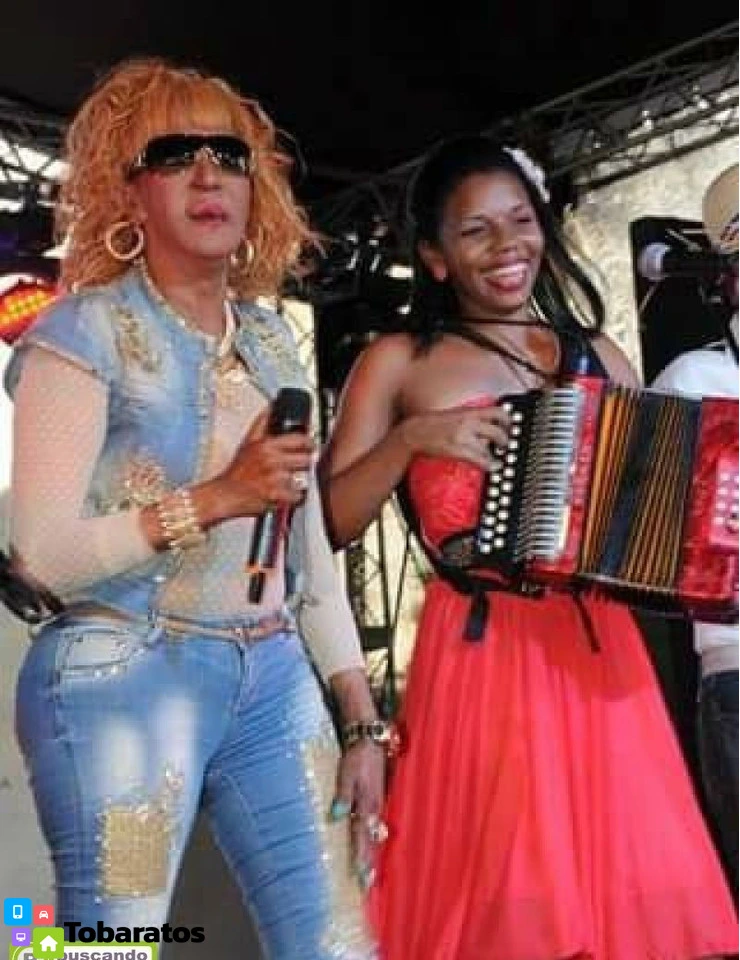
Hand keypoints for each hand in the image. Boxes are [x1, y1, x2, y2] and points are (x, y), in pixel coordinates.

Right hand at [215, 408, 314, 517]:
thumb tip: (270, 407)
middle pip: (306, 459)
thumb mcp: (248, 442)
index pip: (300, 439)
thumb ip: (261, 423)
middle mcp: (272, 460)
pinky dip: (294, 497)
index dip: (308, 443)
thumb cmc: (237, 471)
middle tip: (298, 466)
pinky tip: (284, 493)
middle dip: (304, 463)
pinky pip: (298, 496)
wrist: (226, 494)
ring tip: (287, 481)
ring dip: (299, 481)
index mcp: (267, 445)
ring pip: (304, 478)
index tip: (309, 446)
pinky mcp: (276, 495)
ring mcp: (275, 478)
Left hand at [329, 741, 386, 891]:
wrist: (369, 737)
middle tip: (366, 882)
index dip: (361, 855)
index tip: (360, 875)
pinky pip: (377, 821)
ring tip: (370, 870)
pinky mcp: (378, 796)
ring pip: (376, 832)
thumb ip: (343, 794)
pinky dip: (374, 836)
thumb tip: (336, 816)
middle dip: (369, 860)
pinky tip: (373, 843)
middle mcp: (375, 806)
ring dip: (372, 851)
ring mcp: (378, 801)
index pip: (363, 835)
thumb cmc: (357, 755)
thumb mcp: (347, 772)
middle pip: (372, 838)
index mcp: (368, 802)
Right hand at [399, 403, 510, 469]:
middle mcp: (468, 422)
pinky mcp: (458, 449)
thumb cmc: (433, 424)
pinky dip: (490, 464)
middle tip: (506, 445)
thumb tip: (487, 424)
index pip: (498, 411)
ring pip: (490, 447)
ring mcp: (464, 436)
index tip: (511, 427)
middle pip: (498, 431)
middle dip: (506, 440)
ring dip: (497, 454)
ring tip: (499, 458)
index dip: (509, 420)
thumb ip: (471, 417)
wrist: (415, 432)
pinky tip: (493, 466)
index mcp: (469, 411)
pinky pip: (481, 459)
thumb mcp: (455, 414)